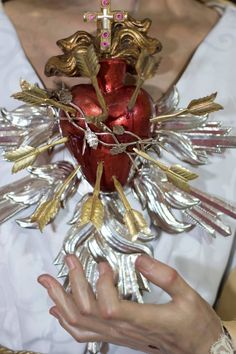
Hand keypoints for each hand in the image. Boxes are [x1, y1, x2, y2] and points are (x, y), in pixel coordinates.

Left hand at [38, 255, 221, 353]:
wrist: (198, 350)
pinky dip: (66, 321)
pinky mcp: (116, 338)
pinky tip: (57, 309)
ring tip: (48, 282)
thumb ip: (165, 276)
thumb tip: (140, 259)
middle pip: (87, 312)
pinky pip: (84, 334)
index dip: (101, 284)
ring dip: (61, 301)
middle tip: (68, 259)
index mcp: (143, 320)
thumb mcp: (188, 295)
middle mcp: (124, 331)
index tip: (104, 263)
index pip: (109, 307)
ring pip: (80, 324)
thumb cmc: (194, 323)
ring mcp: (117, 336)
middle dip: (72, 283)